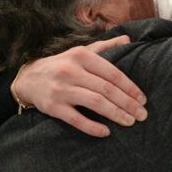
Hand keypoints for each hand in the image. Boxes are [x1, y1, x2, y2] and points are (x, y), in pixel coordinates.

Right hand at [12, 36, 147, 137]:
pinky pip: (76, 119)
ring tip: (129, 122)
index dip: (130, 87)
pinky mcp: (53, 107)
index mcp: (82, 56)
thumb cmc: (61, 65)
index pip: (112, 73)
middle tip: (142, 115)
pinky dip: (93, 127)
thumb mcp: (81, 52)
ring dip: (115, 114)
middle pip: (106, 89)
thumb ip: (105, 47)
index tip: (143, 99)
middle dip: (127, 103)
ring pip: (95, 103)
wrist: (28, 79)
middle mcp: (71, 71)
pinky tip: (106, 132)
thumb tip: (128, 39)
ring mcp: (61, 89)